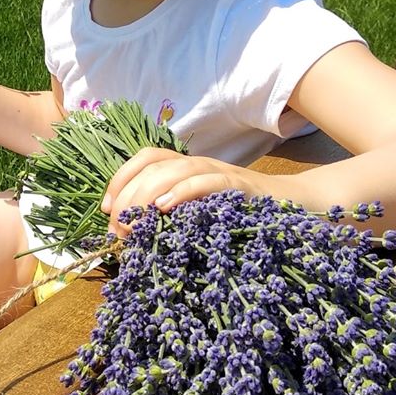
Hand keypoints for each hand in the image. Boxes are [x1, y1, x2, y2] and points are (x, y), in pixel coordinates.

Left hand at [100, 147, 262, 236]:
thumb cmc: (235, 215)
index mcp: (183, 168)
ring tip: (134, 221)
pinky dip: (182, 191)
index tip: (106, 209)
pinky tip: (165, 207)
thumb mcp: (195, 215)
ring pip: (174, 170)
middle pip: (152, 166)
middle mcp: (196, 164)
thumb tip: (129, 235)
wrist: (289, 206)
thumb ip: (167, 218)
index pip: (144, 159)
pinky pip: (205, 181)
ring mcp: (216, 171)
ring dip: (146, 194)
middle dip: (128, 195)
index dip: (120, 179)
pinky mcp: (237, 184)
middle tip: (119, 227)